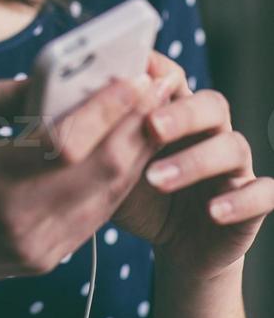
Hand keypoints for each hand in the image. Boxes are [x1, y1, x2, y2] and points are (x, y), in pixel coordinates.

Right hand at [0, 69, 182, 288]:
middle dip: (138, 123)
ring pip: (108, 194)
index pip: (65, 142)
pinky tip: (131, 149)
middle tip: (161, 85)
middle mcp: (20, 217)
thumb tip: (45, 80)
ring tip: (156, 111)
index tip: (133, 78)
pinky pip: (97, 215)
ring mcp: (38, 244)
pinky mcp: (47, 258)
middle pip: (100, 169)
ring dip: (139, 151)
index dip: (106, 110)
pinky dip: (119, 179)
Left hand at [111, 52, 273, 279]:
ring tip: (157, 180)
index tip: (136, 71)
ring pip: (233, 146)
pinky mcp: (253, 201)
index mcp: (176, 114)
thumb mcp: (113, 167)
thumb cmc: (142, 196)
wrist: (177, 246)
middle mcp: (210, 131)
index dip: (159, 72)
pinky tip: (212, 210)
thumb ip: (102, 140)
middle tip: (151, 126)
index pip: (175, 79)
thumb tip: (63, 111)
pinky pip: (262, 193)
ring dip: (196, 161)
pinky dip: (240, 200)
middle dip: (181, 113)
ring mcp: (235, 165)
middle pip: (210, 104)